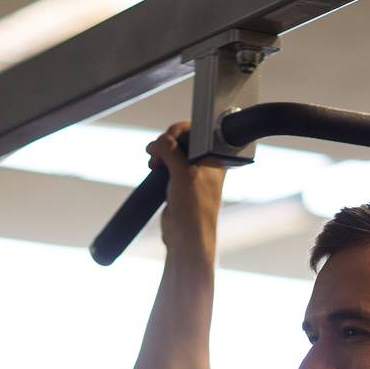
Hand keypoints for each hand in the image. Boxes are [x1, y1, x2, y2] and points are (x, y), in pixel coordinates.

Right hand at [146, 120, 227, 258]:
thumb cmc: (194, 209)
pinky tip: (153, 166)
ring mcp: (193, 174)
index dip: (180, 130)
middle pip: (183, 140)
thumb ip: (171, 151)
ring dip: (161, 152)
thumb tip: (159, 141)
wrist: (186, 238)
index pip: (198, 131)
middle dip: (167, 141)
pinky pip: (168, 165)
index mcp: (216, 159)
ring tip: (154, 161)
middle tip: (158, 151)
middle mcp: (206, 165)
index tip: (168, 137)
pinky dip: (159, 162)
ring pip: (174, 152)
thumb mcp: (183, 173)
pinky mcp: (180, 184)